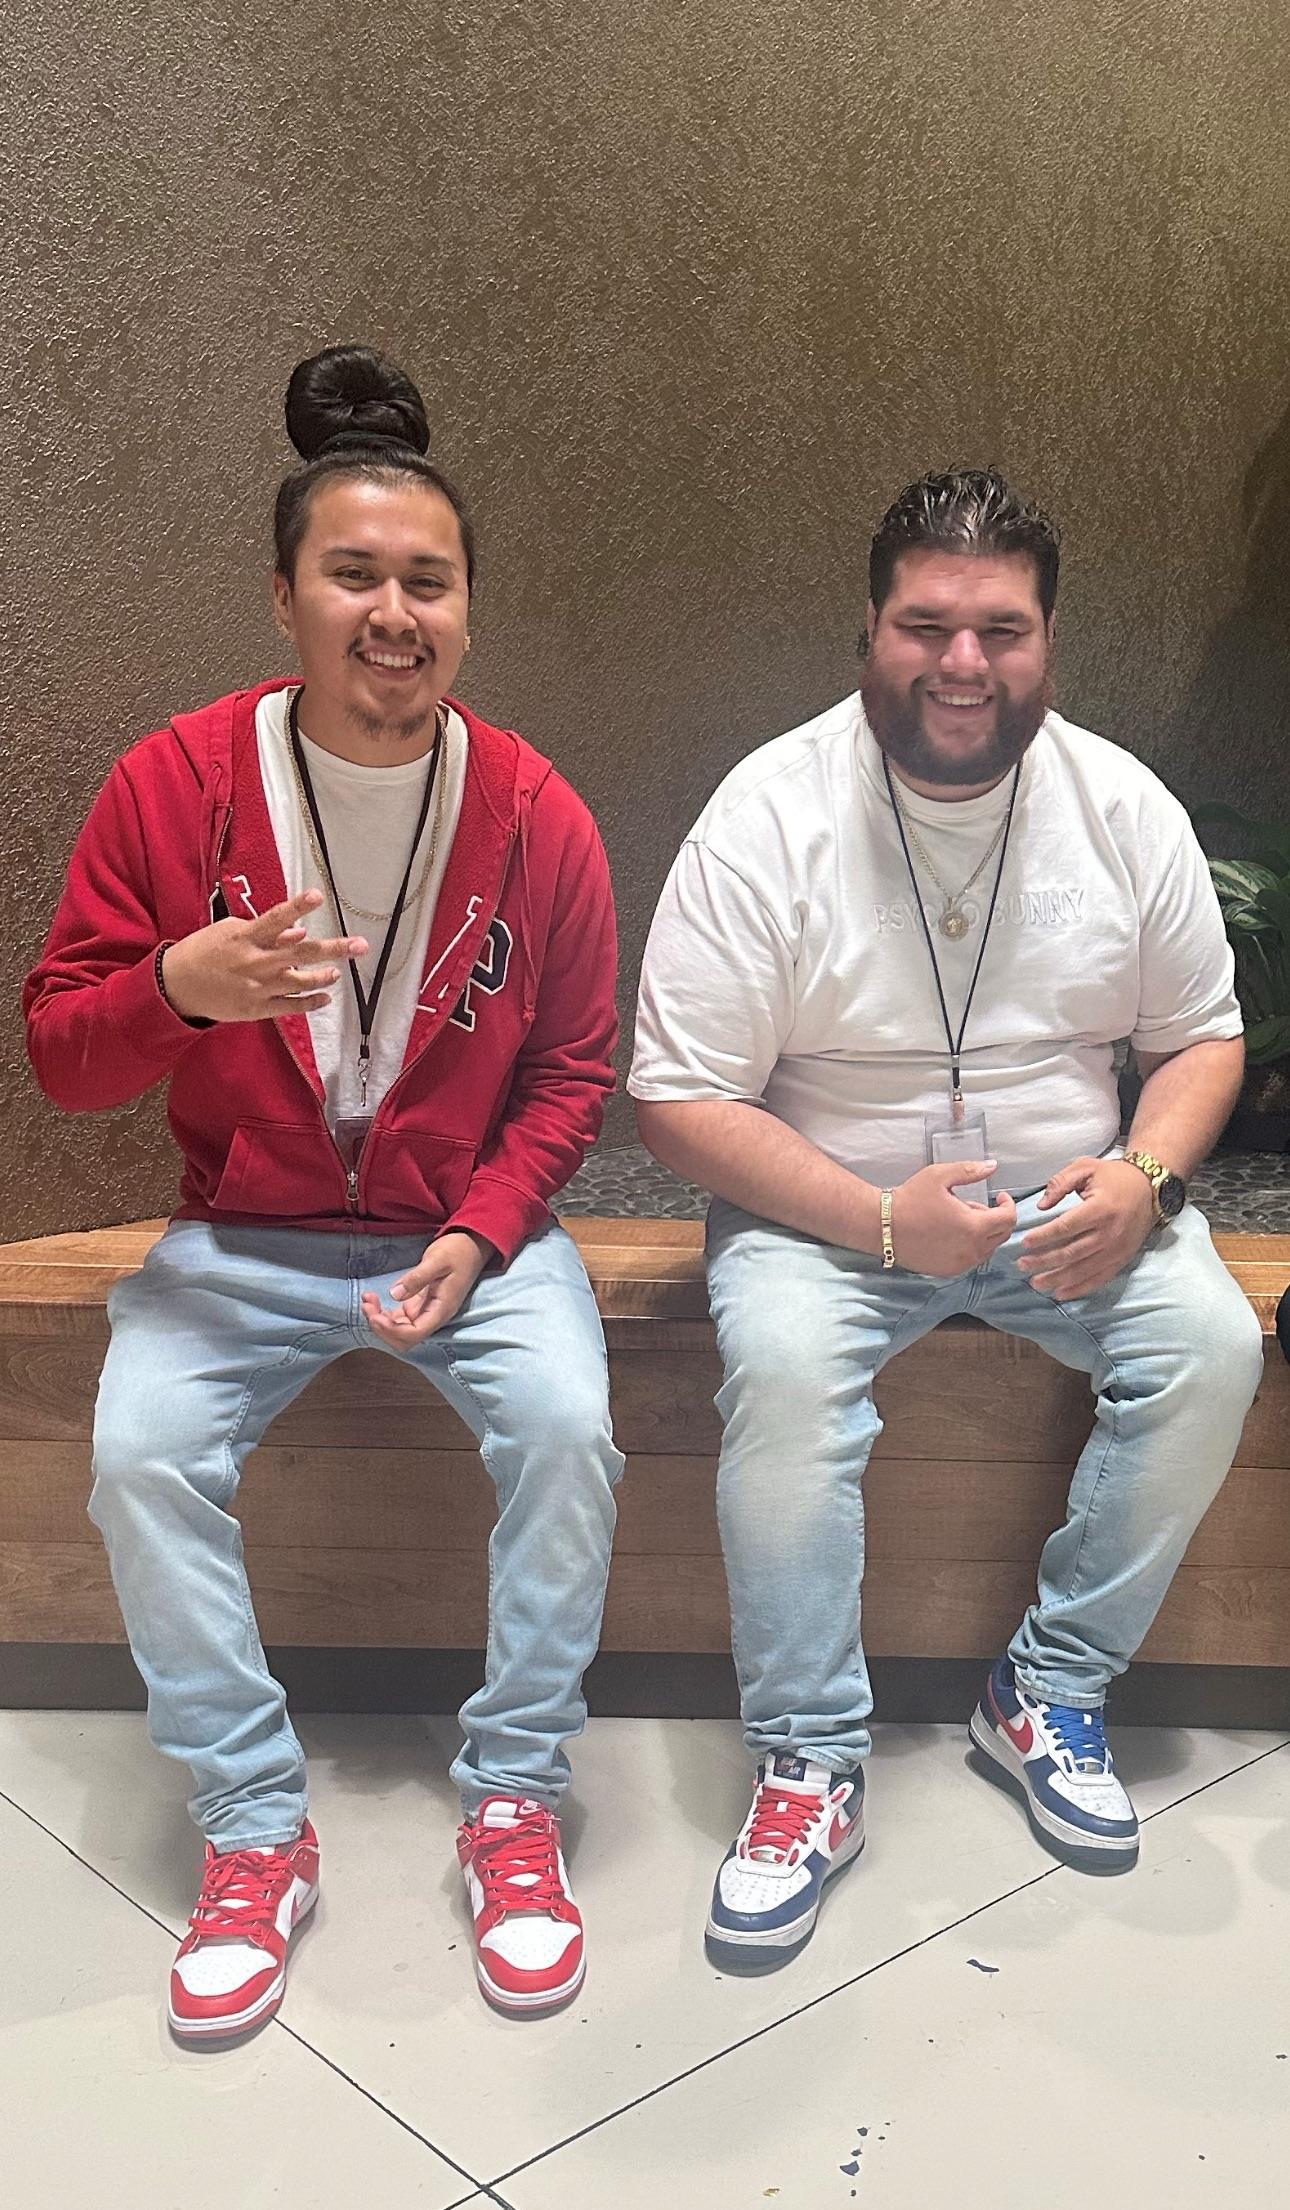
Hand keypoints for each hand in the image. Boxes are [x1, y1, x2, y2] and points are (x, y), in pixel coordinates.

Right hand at [160, 890, 367, 1023]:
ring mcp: (258, 987)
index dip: (298, 906)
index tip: (318, 896)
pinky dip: (310, 1002)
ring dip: (323, 976)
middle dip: (333, 948)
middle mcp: (256, 962)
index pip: (276, 918)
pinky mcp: (257, 1009)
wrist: (177, 986)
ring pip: (300, 981)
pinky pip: (290, 1006)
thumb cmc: (205, 951)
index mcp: (246, 937)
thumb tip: (297, 929)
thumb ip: (265, 932)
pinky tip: (326, 998)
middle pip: (301, 953)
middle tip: (361, 945)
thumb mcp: (229, 932)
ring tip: (337, 970)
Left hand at [361, 1231, 494, 1345]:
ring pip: (399, 1329)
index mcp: (441, 1309)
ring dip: (380, 1320)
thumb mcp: (437, 1260)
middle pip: (404, 1337)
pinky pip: (399, 1318)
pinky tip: (374, 1299)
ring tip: (367, 1299)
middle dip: (382, 1327)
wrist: (471, 1246)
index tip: (376, 1315)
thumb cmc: (458, 1251)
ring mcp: (425, 1311)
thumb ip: (417, 1278)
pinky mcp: (418, 1304)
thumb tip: (395, 1294)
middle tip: (367, 1304)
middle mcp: (432, 1315)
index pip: (414, 1333)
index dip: (392, 1330)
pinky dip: (384, 1313)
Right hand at [889, 1160, 1016, 1275]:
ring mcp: (960, 1264)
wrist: (882, 1226)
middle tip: (973, 1205)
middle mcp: (971, 1249)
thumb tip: (993, 1166)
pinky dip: (969, 1246)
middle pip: (1001, 1235)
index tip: (999, 1197)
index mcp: (973, 1226)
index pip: (1009, 1219)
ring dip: (982, 1233)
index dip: (1008, 1205)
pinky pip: (971, 1259)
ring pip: (987, 1249)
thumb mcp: (940, 1176)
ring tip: (959, 1219)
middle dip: (995, 1218)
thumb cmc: (909, 1199)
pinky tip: (950, 1234)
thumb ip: (970, 1170)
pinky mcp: (948, 1271)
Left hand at [1020, 1156, 1155, 1298]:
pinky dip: (1079, 1288)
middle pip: (1071, 1253)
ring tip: (1036, 1282)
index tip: (1025, 1242)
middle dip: (1043, 1261)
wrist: (1150, 1187)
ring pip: (1082, 1270)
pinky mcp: (1122, 1259)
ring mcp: (1117, 1249)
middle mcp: (1110, 1232)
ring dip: (1057, 1279)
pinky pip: (1099, 1278)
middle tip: (1022, 1265)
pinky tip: (1061, 1293)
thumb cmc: (1114, 1176)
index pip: (1066, 1227)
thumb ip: (1060, 1183)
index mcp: (1100, 1209)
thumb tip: (1041, 1205)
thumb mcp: (1085, 1167)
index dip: (1044, 1236)